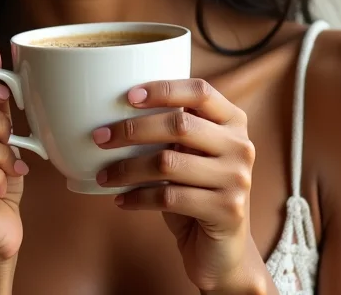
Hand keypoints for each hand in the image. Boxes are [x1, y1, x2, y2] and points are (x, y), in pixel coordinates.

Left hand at [92, 79, 265, 292]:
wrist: (223, 250)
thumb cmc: (197, 189)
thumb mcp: (190, 152)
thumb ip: (173, 129)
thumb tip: (116, 109)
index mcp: (233, 120)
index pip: (200, 91)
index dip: (163, 89)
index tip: (128, 96)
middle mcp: (240, 145)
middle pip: (179, 125)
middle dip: (132, 130)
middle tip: (100, 138)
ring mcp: (237, 178)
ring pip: (168, 163)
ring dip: (127, 169)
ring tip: (103, 174)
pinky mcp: (226, 211)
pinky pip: (169, 197)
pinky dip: (138, 197)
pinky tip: (121, 199)